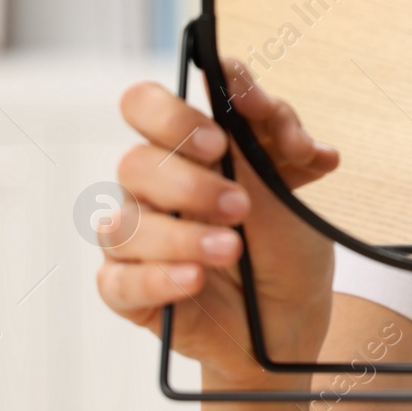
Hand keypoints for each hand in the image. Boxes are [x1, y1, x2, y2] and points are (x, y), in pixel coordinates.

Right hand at [97, 58, 339, 388]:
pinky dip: (159, 279)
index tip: (222, 137)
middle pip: (134, 163)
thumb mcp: (293, 180)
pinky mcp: (129, 289)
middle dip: (190, 184)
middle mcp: (152, 187)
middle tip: (240, 205)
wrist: (290, 314)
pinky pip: (118, 281)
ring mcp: (137, 238)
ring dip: (184, 237)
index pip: (144, 105)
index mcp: (183, 148)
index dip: (173, 113)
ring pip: (125, 224)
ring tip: (232, 250)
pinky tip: (194, 280)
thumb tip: (253, 97)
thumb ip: (276, 131)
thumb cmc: (284, 239)